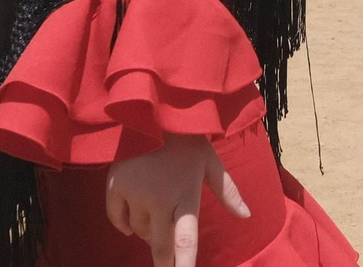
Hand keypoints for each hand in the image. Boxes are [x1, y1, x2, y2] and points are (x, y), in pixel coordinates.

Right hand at [105, 134, 248, 266]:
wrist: (150, 111)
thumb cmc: (184, 139)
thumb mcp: (210, 161)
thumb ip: (227, 191)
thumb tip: (247, 215)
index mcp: (185, 196)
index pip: (186, 240)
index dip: (182, 265)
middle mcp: (160, 200)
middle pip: (159, 246)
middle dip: (163, 262)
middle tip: (165, 266)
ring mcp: (136, 194)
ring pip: (139, 232)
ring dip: (147, 231)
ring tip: (154, 212)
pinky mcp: (115, 187)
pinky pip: (117, 220)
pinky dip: (124, 224)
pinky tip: (131, 220)